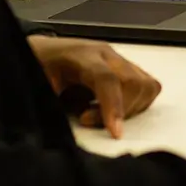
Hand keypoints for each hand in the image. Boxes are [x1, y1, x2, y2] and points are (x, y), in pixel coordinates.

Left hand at [26, 36, 160, 137]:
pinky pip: (147, 86)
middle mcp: (106, 54)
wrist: (42, 51)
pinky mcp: (127, 67)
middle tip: (90, 121)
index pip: (106, 79)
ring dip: (131, 108)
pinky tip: (115, 109)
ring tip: (103, 116)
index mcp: (81, 55)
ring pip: (146, 85)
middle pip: (133, 82)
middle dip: (121, 111)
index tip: (115, 133)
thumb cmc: (38, 67)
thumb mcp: (39, 85)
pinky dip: (138, 103)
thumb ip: (54, 104)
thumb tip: (68, 130)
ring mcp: (119, 59)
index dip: (113, 107)